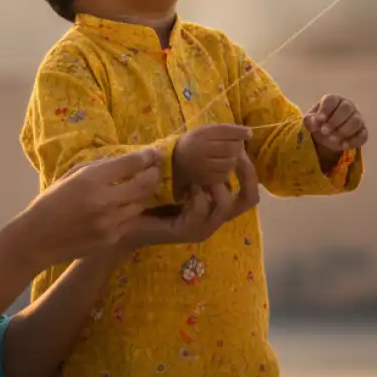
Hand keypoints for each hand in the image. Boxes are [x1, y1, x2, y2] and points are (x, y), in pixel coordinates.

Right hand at [16, 149, 161, 270]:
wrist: (35, 240)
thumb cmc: (51, 202)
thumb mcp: (72, 176)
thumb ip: (101, 167)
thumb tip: (127, 159)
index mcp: (91, 180)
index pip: (131, 164)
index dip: (147, 156)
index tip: (154, 153)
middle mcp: (104, 201)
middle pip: (144, 184)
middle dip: (153, 175)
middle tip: (154, 170)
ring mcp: (109, 223)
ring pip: (140, 204)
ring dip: (142, 195)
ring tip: (138, 188)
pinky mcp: (111, 239)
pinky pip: (129, 221)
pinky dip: (129, 213)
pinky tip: (122, 209)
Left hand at [126, 157, 259, 248]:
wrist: (126, 221)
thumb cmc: (155, 197)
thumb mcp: (185, 177)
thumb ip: (204, 169)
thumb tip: (225, 144)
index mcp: (217, 206)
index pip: (250, 194)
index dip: (249, 171)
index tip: (240, 150)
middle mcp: (215, 218)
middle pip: (249, 201)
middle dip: (245, 176)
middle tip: (235, 158)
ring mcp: (202, 227)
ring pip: (226, 205)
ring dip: (218, 184)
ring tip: (202, 174)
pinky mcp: (185, 232)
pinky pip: (201, 210)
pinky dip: (197, 195)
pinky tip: (187, 185)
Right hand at [172, 122, 252, 194]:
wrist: (176, 160)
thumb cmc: (196, 141)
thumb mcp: (206, 130)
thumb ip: (225, 130)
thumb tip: (248, 133)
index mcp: (202, 134)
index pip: (225, 132)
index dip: (240, 132)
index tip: (249, 133)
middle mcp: (201, 149)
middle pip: (230, 148)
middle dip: (238, 147)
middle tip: (237, 146)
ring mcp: (202, 166)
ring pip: (229, 163)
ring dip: (234, 159)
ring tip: (229, 156)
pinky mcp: (203, 179)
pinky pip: (223, 176)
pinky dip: (226, 171)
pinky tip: (222, 166)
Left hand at [303, 94, 367, 158]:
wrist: (327, 137)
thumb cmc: (319, 124)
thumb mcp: (311, 122)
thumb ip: (310, 120)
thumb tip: (311, 120)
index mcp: (334, 100)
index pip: (332, 100)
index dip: (326, 109)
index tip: (319, 120)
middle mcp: (348, 106)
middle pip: (346, 108)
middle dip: (335, 121)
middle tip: (324, 131)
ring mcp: (357, 118)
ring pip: (356, 121)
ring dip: (344, 131)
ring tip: (332, 139)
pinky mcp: (362, 132)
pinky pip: (362, 135)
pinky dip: (354, 141)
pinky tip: (343, 146)